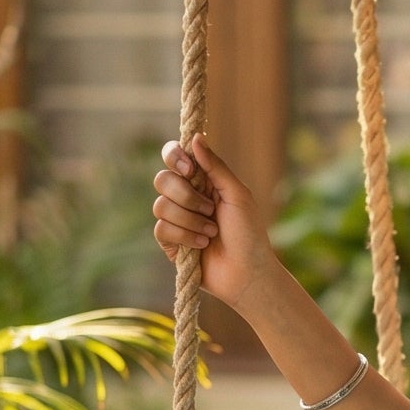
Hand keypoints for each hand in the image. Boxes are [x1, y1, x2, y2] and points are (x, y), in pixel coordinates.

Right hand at [152, 134, 271, 311]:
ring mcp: (176, 219)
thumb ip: (215, 166)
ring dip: (190, 219)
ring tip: (211, 232)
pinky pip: (162, 229)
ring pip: (160, 206)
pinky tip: (202, 245)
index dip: (175, 158)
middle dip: (186, 195)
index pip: (174, 157)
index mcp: (202, 181)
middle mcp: (186, 197)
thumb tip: (196, 138)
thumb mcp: (237, 194)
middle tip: (210, 209)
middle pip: (162, 180)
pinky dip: (185, 236)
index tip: (189, 169)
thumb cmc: (248, 233)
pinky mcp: (170, 242)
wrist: (247, 272)